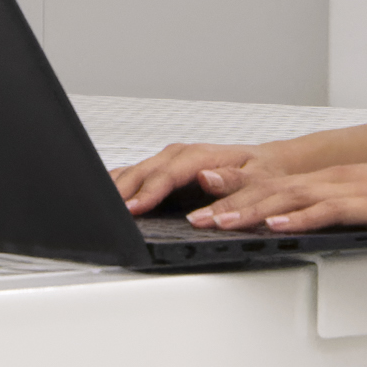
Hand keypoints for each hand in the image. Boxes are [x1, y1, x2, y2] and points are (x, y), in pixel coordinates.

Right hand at [110, 142, 282, 214]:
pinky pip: (140, 172)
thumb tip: (207, 177)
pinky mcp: (168, 169)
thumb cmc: (262, 173)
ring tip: (100, 203)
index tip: (133, 209)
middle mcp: (184, 155)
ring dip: (119, 185)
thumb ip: (232, 182)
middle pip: (146, 170)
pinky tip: (110, 191)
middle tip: (106, 211)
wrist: (267, 163)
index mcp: (203, 156)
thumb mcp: (257, 180)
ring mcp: (173, 160)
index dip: (149, 191)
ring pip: (139, 170)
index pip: (169, 173)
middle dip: (124, 190)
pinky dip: (123, 181)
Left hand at [186, 156, 366, 235]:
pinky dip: (299, 216)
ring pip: (293, 197)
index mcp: (337, 179)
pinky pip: (330, 209)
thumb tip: (324, 233)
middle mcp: (340, 178)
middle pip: (274, 189)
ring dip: (252, 209)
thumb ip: (349, 217)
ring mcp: (356, 188)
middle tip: (194, 214)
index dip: (238, 194)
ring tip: (219, 221)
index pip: (277, 186)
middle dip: (230, 202)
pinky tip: (276, 223)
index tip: (205, 203)